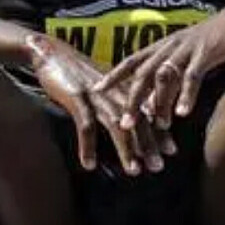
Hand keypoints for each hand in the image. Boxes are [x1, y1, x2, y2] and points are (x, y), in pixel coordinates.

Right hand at [27, 34, 173, 176]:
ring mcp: (96, 94)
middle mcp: (114, 91)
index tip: (172, 150)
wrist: (53, 53)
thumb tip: (133, 126)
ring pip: (116, 124)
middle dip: (149, 144)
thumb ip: (120, 101)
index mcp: (123, 89)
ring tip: (134, 170)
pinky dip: (88, 146)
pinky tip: (89, 164)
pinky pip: (85, 124)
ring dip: (126, 148)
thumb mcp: (104, 86)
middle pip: (136, 119)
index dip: (160, 130)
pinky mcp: (76, 96)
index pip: (147, 111)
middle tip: (159, 166)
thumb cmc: (79, 74)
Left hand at [94, 2, 224, 132]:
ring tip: (158, 124)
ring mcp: (186, 50)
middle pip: (143, 74)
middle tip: (124, 124)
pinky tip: (184, 112)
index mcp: (161, 47)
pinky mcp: (205, 53)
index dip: (113, 75)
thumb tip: (151, 105)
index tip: (96, 90)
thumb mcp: (183, 58)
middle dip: (132, 99)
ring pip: (165, 77)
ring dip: (159, 102)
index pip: (131, 61)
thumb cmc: (208, 41)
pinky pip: (193, 76)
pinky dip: (187, 94)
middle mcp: (168, 47)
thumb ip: (167, 78)